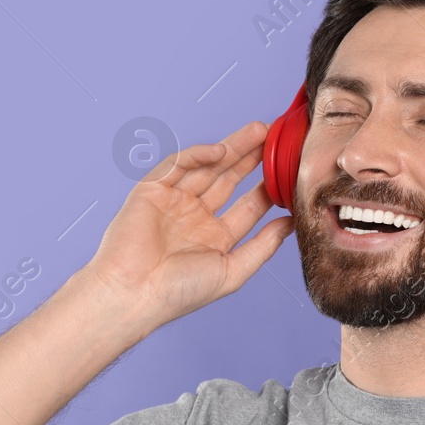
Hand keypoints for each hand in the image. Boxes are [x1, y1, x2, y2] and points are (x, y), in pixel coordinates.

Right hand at [84, 120, 293, 329]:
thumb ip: (263, 247)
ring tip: (259, 131)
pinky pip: (176, 165)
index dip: (267, 188)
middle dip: (252, 159)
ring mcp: (173, 202)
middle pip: (229, 180)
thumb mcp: (232, 271)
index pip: (247, 206)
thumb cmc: (179, 292)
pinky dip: (197, 155)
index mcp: (214, 238)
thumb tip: (291, 225)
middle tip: (275, 139)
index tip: (289, 173)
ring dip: (232, 148)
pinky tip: (221, 150)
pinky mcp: (151, 191)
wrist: (133, 293)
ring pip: (207, 167)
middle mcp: (194, 217)